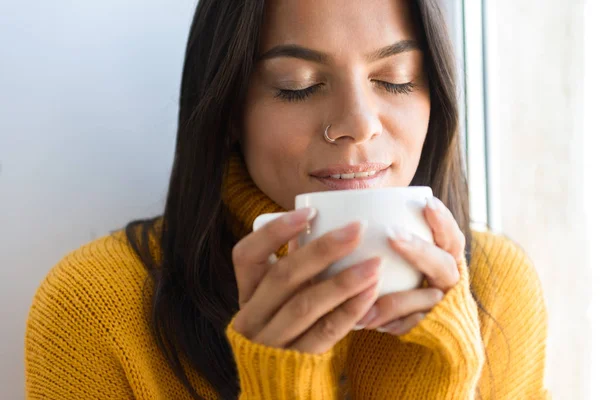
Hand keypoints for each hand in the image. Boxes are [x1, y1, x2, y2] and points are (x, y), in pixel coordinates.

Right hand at [232, 208, 380, 353]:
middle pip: (283, 276)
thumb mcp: (282, 298)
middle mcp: (252, 316)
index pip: (246, 256)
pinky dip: (350, 311)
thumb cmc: (289, 324)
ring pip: (305, 304)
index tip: (309, 212)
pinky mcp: (297, 360)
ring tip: (374, 263)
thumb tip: (331, 224)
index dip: (274, 231)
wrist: (282, 382)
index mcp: (247, 293)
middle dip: (322, 249)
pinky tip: (372, 293)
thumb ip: (296, 269)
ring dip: (343, 281)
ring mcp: (272, 341)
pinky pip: (325, 332)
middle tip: (357, 229)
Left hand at [356, 197, 465, 333]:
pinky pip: (412, 328)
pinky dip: (391, 323)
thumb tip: (343, 203)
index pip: (451, 236)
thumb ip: (379, 231)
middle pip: (443, 265)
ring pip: (427, 301)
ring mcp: (440, 306)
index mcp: (444, 255)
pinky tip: (368, 320)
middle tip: (391, 235)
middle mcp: (446, 279)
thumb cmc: (391, 270)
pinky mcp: (427, 329)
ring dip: (398, 300)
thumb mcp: (389, 248)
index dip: (444, 221)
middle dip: (418, 249)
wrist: (403, 318)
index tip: (427, 203)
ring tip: (369, 297)